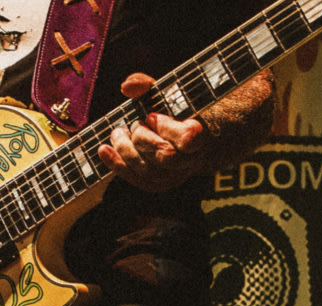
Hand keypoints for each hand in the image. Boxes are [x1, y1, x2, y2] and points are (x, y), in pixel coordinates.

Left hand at [98, 73, 206, 191]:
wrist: (191, 138)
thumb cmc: (175, 111)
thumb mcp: (165, 93)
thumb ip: (147, 85)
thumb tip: (127, 88)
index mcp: (198, 135)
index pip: (186, 139)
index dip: (165, 129)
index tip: (151, 116)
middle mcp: (190, 160)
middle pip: (165, 157)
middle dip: (142, 139)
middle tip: (132, 125)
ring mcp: (177, 175)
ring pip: (150, 173)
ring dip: (126, 152)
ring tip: (116, 133)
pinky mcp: (163, 183)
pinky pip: (141, 182)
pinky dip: (119, 166)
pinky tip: (103, 150)